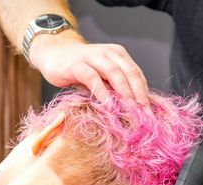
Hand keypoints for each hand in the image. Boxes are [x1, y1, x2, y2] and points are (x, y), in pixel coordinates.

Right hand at [29, 31, 149, 103]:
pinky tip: (109, 106)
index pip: (137, 73)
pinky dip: (102, 92)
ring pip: (114, 72)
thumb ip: (116, 88)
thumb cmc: (81, 69)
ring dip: (125, 92)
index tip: (150, 111)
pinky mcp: (76, 65)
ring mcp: (92, 57)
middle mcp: (108, 53)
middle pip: (129, 72)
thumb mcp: (103, 77)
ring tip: (131, 109)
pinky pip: (93, 78)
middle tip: (145, 112)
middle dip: (139, 93)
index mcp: (118, 55)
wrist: (52, 54)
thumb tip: (134, 110)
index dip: (145, 92)